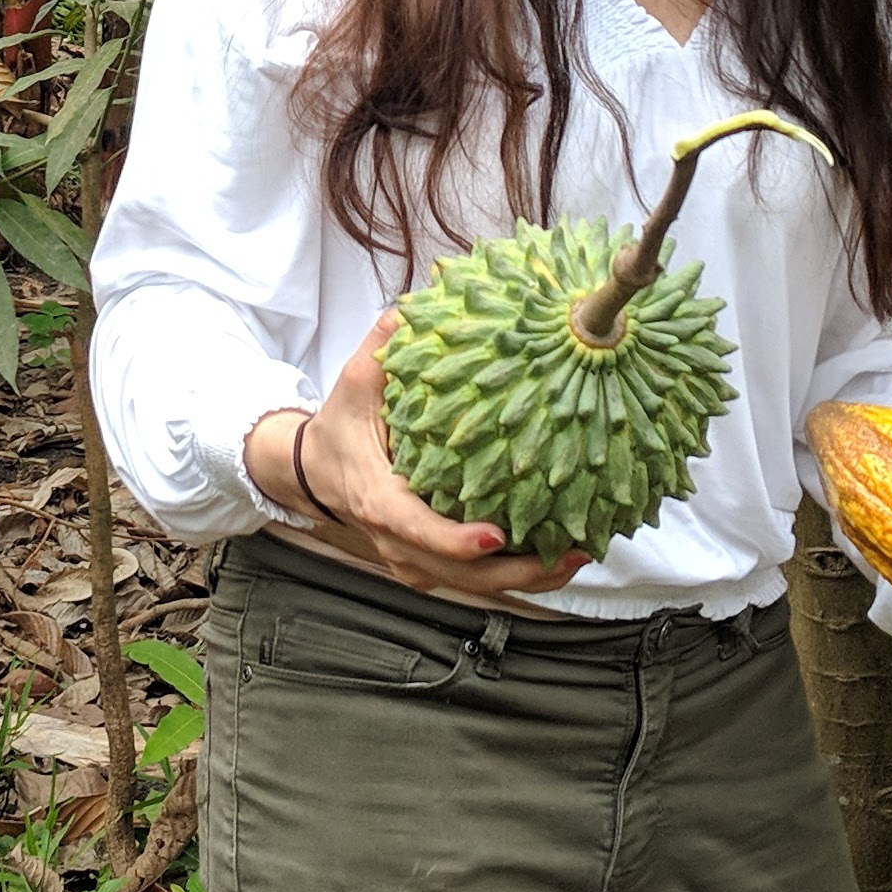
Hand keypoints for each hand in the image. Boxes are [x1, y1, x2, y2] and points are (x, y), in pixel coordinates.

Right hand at [249, 315, 581, 606]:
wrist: (311, 472)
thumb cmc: (340, 424)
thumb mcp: (354, 381)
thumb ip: (385, 344)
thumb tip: (416, 304)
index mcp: (377, 498)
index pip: (416, 529)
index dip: (456, 540)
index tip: (499, 534)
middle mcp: (395, 541)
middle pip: (460, 574)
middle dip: (518, 572)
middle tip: (575, 552)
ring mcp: (410, 560)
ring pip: (472, 587)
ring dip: (527, 579)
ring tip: (580, 555)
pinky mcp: (425, 567)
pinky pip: (471, 582)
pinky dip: (514, 576)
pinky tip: (557, 557)